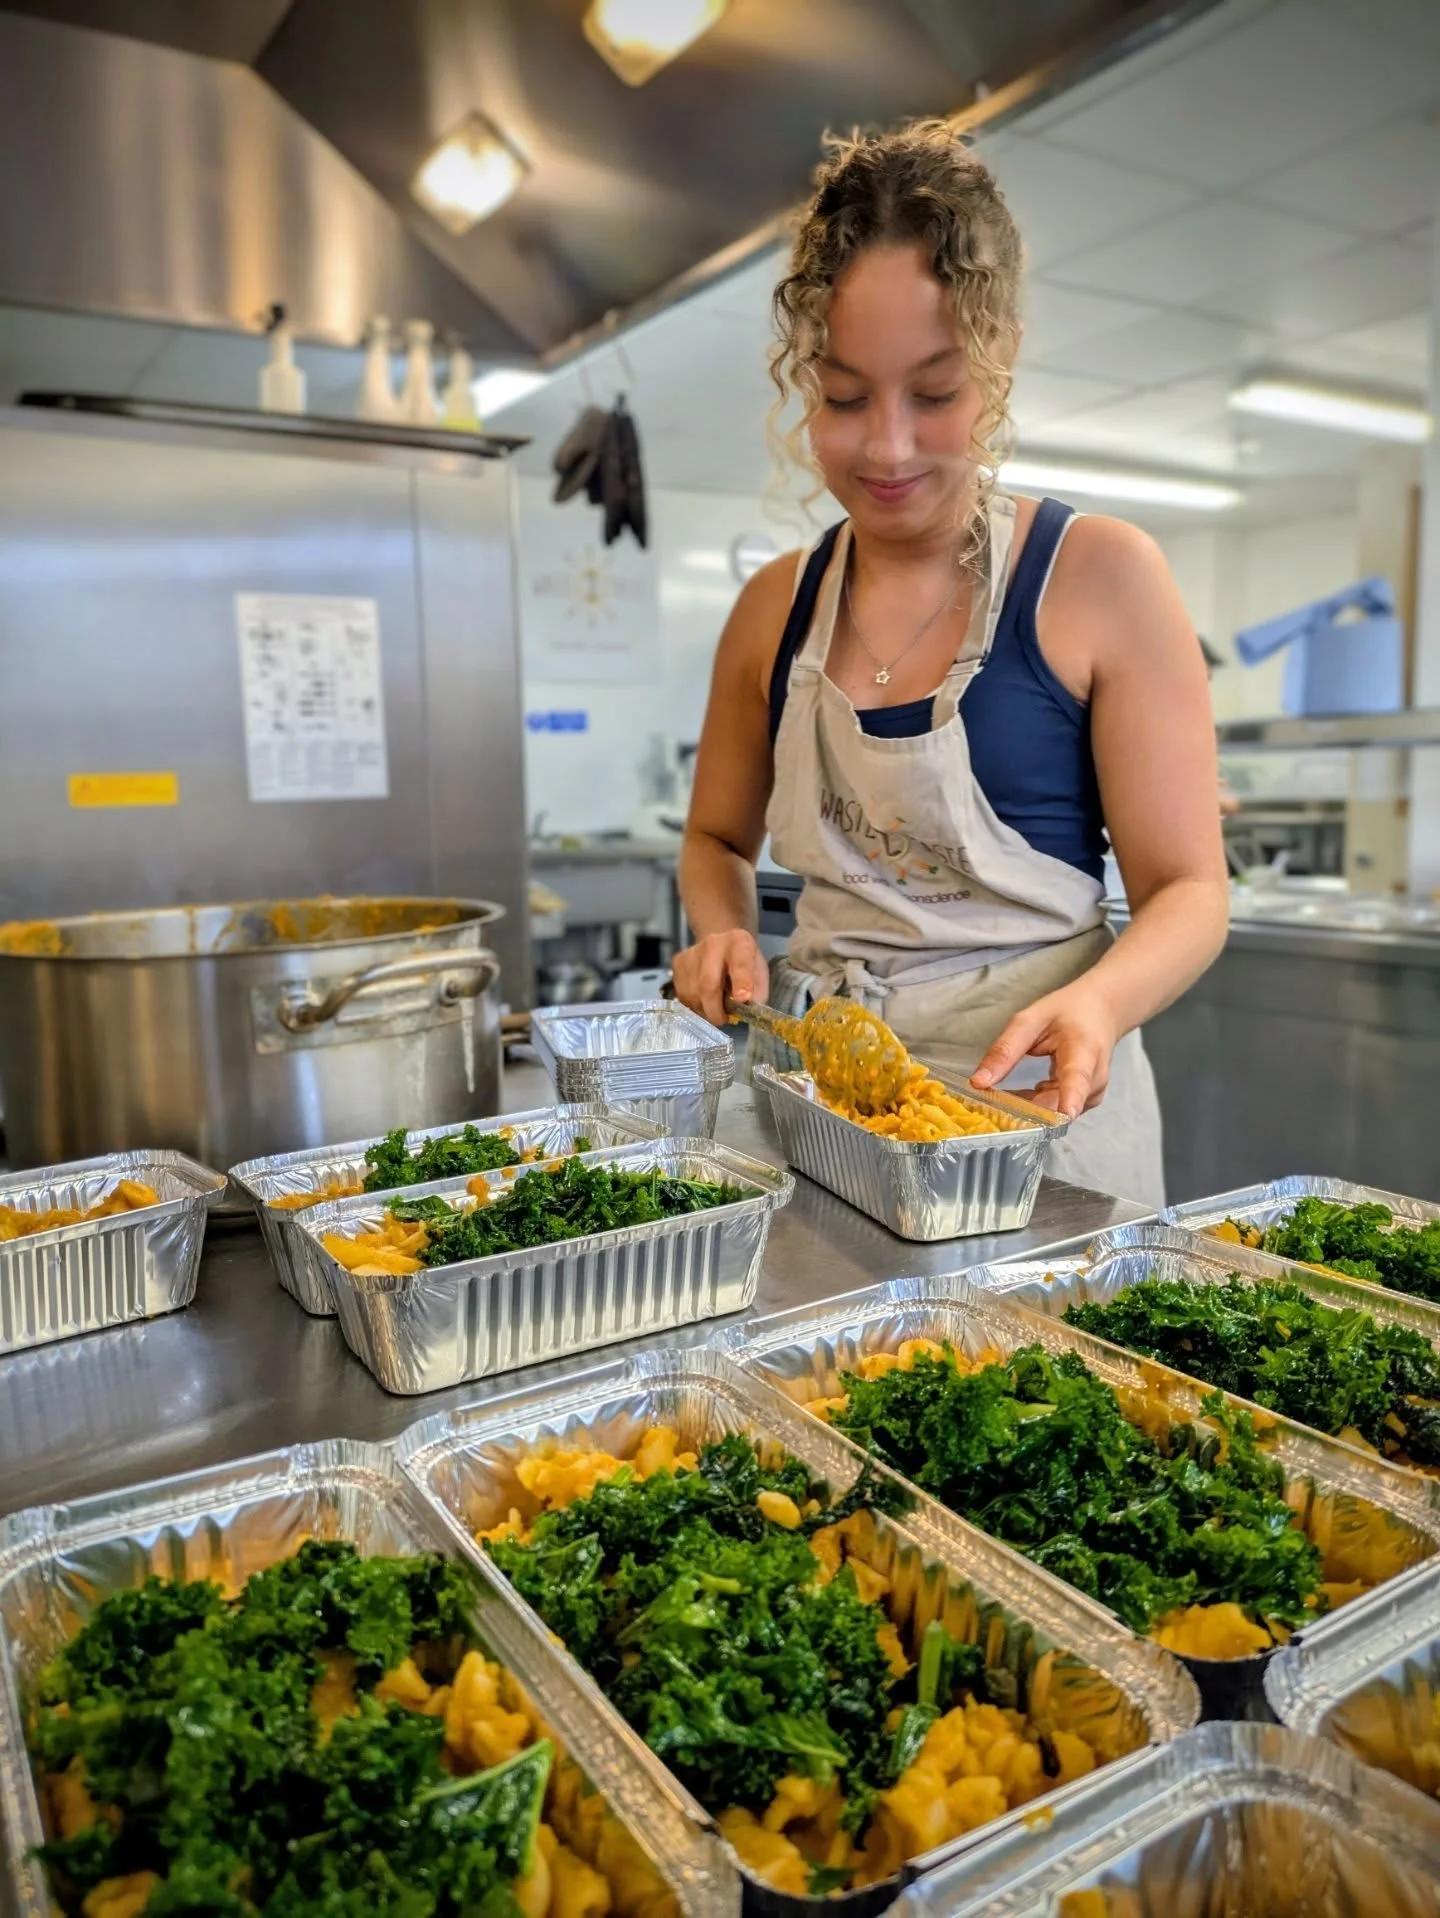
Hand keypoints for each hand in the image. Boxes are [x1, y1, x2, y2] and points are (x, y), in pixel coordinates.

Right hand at [672, 930, 768, 1028]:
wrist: (721, 943)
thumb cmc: (743, 963)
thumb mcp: (759, 974)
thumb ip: (757, 992)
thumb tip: (746, 1009)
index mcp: (740, 943)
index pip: (740, 963)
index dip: (742, 982)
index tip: (743, 999)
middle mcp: (713, 944)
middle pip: (708, 983)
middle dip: (715, 1008)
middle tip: (722, 1020)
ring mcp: (692, 953)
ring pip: (692, 993)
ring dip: (703, 1009)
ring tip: (714, 1008)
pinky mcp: (678, 963)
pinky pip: (682, 994)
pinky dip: (693, 1004)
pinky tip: (703, 1000)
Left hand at [969, 979, 1119, 1119]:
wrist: (1102, 1011)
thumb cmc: (1068, 1012)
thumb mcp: (1030, 1020)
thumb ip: (1005, 1050)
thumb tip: (978, 1082)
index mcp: (1084, 1050)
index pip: (1078, 1078)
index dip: (1071, 1098)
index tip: (1065, 1115)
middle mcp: (1094, 1079)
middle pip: (1058, 1105)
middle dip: (1023, 1112)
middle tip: (989, 1109)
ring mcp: (1092, 1095)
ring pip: (1054, 1114)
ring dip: (1025, 1111)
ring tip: (999, 1101)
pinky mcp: (1085, 1103)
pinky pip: (1054, 1112)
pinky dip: (1033, 1108)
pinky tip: (1015, 1099)